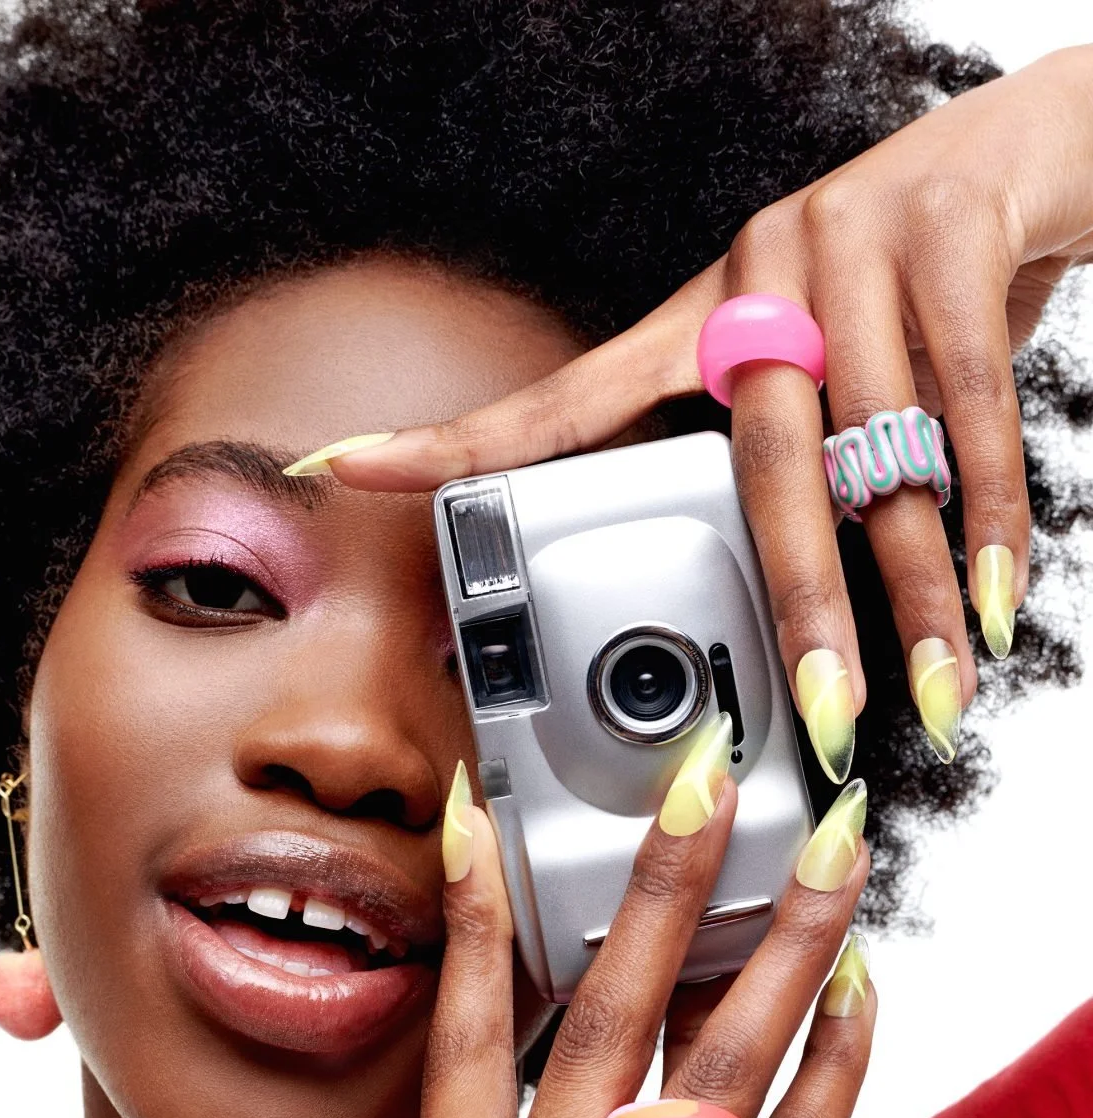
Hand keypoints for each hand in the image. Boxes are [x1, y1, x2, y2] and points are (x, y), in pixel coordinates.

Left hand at [306, 46, 1092, 776]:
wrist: (1012, 162)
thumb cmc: (888, 298)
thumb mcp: (798, 366)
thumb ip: (762, 465)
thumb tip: (757, 609)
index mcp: (690, 320)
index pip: (566, 400)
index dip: (459, 445)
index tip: (345, 468)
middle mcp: (752, 278)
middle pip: (760, 468)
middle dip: (801, 607)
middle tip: (820, 716)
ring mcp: (845, 246)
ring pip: (880, 454)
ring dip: (920, 590)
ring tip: (937, 690)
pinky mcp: (944, 232)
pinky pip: (968, 408)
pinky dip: (992, 518)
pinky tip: (994, 600)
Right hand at [414, 762, 901, 1117]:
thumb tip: (651, 979)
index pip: (457, 1053)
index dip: (471, 925)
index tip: (480, 818)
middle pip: (591, 1030)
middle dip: (653, 885)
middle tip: (699, 782)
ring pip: (705, 1069)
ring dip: (776, 942)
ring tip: (822, 852)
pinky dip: (836, 1050)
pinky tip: (860, 979)